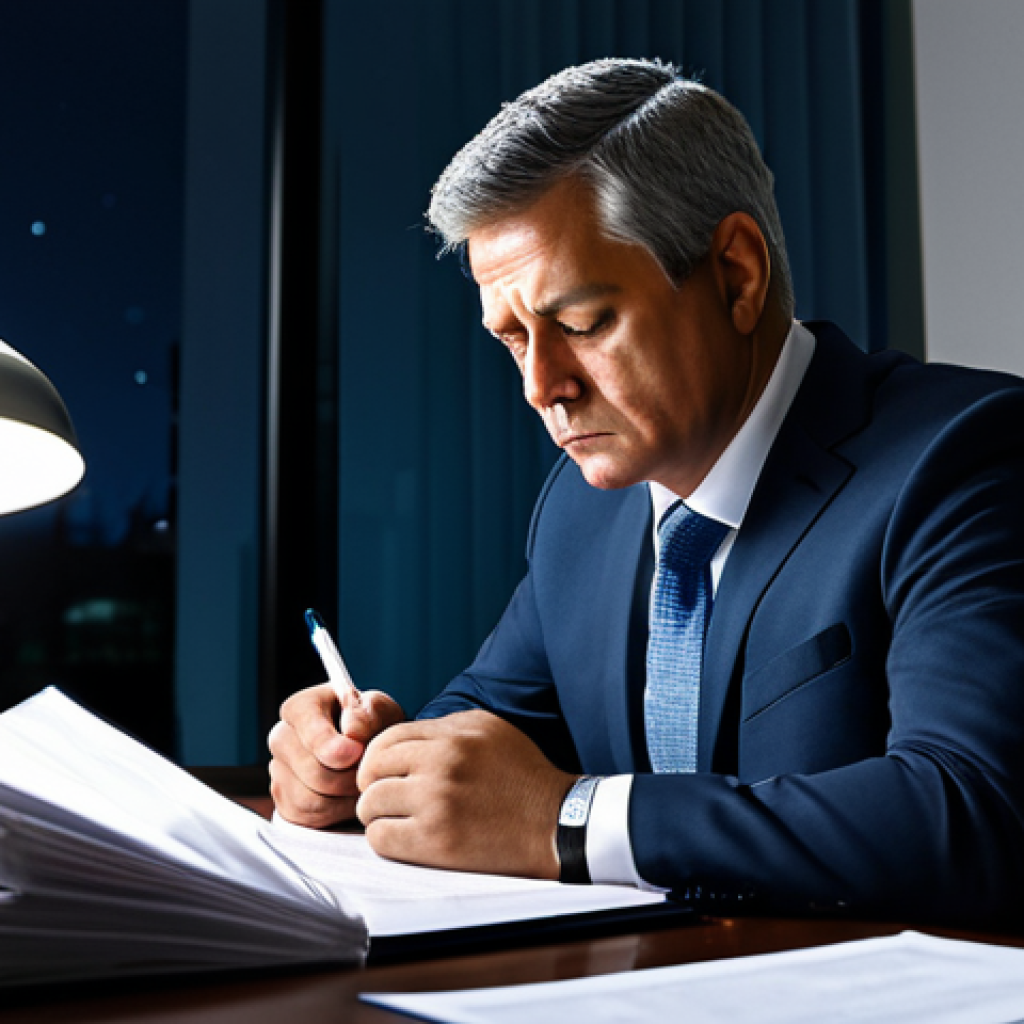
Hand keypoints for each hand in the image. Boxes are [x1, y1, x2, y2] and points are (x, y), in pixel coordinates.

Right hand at [268, 683, 404, 827]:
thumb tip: (351, 730)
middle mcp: (282, 737)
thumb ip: (369, 714)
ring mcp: (279, 770)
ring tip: (362, 783)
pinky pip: (309, 817)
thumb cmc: (375, 727)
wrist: (371, 755)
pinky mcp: (285, 801)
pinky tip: (351, 797)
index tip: (358, 752)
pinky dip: (337, 812)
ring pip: (309, 798)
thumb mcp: (382, 713)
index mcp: (302, 708)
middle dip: (348, 777)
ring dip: (345, 797)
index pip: (309, 731)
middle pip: (312, 771)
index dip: (334, 747)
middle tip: (368, 771)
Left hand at [356, 710, 575, 878]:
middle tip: (387, 797)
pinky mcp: (436, 840)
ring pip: (370, 804)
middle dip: (373, 784)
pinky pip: (381, 837)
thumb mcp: (490, 730)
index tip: (382, 772)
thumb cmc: (522, 776)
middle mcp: (442, 762)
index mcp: (453, 735)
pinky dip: (386, 839)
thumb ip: (445, 728)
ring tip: (397, 818)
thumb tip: (403, 738)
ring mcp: (437, 802)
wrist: (554, 822)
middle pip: (372, 769)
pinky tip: (405, 837)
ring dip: (378, 814)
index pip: (386, 738)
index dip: (376, 757)